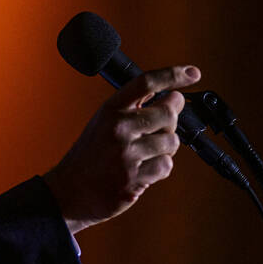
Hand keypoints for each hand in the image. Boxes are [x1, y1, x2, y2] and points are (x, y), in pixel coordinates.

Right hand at [44, 65, 200, 233]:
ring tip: (147, 154)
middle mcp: (117, 127)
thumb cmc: (92, 154)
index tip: (193, 73)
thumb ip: (133, 109)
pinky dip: (160, 168)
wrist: (69, 190)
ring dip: (166, 149)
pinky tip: (143, 170)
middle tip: (160, 130)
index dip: (173, 75)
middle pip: (169, 113)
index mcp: (110, 108)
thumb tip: (173, 98)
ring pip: (172, 141)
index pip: (146, 82)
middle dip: (172, 122)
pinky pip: (166, 166)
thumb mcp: (104, 121)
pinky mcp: (132, 178)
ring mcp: (125, 153)